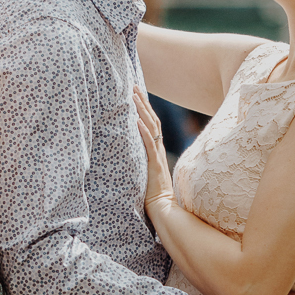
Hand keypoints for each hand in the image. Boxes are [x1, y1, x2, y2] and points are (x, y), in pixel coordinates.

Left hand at [132, 86, 174, 218]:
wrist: (163, 208)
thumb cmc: (154, 194)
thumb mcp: (147, 172)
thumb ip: (143, 161)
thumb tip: (131, 154)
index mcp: (157, 150)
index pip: (152, 124)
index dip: (145, 108)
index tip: (137, 94)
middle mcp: (158, 149)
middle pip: (152, 120)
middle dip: (142, 102)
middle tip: (133, 86)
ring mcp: (157, 156)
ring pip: (151, 128)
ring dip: (142, 111)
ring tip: (134, 96)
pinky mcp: (155, 165)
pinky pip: (149, 145)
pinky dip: (144, 132)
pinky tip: (138, 121)